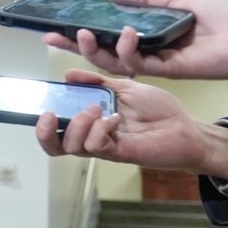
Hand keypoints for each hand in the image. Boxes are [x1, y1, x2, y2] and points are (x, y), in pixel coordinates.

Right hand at [35, 69, 227, 179]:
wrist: (185, 127)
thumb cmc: (159, 111)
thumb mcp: (124, 87)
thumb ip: (97, 81)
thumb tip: (69, 74)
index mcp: (90, 122)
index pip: (57, 130)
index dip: (43, 123)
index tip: (43, 106)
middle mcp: (93, 137)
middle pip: (55, 146)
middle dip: (45, 132)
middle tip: (51, 115)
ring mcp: (104, 147)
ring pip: (72, 146)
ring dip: (80, 123)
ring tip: (99, 108)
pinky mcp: (118, 153)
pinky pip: (95, 145)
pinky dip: (100, 128)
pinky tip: (115, 119)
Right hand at [42, 0, 227, 79]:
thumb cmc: (224, 16)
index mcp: (149, 35)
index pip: (108, 36)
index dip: (83, 33)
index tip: (59, 24)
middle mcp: (148, 51)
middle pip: (101, 52)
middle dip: (74, 46)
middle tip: (50, 36)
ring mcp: (156, 63)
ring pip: (113, 62)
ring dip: (93, 50)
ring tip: (81, 33)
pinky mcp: (167, 71)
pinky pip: (137, 64)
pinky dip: (126, 50)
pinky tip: (124, 32)